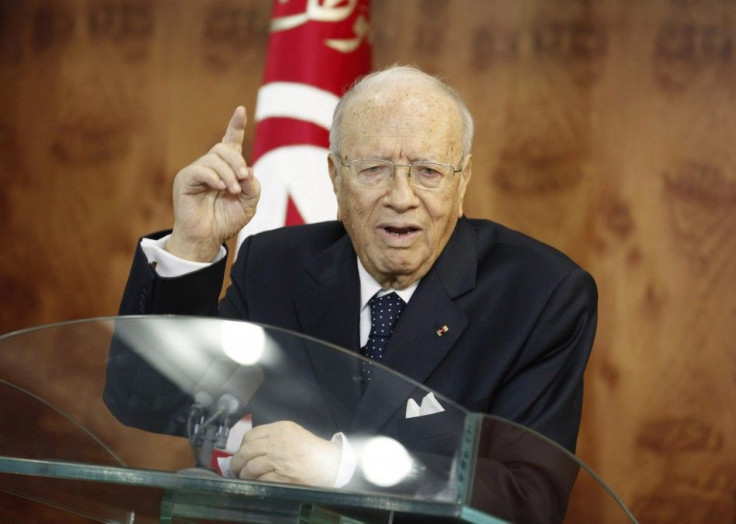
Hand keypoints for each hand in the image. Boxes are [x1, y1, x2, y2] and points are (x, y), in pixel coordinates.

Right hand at [166, 106, 259, 260]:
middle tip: (243, 177)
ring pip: (213, 158)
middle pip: (223, 148)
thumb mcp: (249, 203)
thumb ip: (252, 186)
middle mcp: (210, 166)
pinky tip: (220, 188)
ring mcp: (196, 171)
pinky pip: (199, 169)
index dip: (235, 126)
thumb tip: (246, 170)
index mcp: (226, 168)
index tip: (240, 110)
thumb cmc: (226, 220)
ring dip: (228, 173)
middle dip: (237, 161)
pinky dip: (213, 177)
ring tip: (233, 191)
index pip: (231, 142)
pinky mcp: (185, 180)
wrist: (208, 238)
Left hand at [230, 421, 341, 487]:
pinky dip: (256, 482)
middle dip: (237, 462)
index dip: (243, 446)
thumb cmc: (311, 448)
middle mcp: (278, 442)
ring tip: (245, 477)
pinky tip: (257, 482)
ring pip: (250, 467)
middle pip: (246, 451)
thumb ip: (273, 435)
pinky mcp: (282, 477)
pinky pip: (261, 480)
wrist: (330, 463)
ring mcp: (279, 460)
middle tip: (236, 468)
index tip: (242, 453)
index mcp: (280, 429)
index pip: (251, 435)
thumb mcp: (292, 432)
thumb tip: (250, 446)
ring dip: (245, 474)